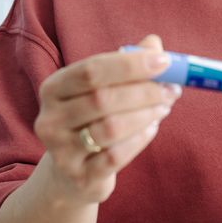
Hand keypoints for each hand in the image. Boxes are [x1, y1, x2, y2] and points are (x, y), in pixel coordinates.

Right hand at [34, 34, 180, 205]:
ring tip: (163, 107)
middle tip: (171, 89)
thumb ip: (126, 63)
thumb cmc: (91, 119)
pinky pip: (117, 156)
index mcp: (53, 88)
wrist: (70, 173)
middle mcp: (50, 119)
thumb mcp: (102, 88)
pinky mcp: (80, 177)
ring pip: (111, 128)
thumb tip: (155, 45)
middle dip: (144, 91)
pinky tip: (151, 128)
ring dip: (146, 114)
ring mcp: (62, 151)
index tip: (164, 61)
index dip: (130, 65)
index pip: (91, 70)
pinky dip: (140, 139)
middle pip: (102, 99)